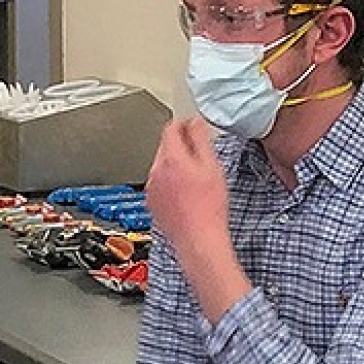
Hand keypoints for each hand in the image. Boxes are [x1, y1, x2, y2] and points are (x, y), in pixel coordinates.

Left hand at [145, 118, 248, 321]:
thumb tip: (194, 123)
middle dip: (181, 147)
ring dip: (176, 166)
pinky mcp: (152, 203)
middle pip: (165, 147)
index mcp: (170, 159)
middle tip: (200, 157)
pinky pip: (159, 184)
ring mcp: (151, 188)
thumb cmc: (208, 208)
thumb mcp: (212, 166)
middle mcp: (156, 172)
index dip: (183, 124)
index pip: (170, 128)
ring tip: (196, 181)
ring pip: (162, 166)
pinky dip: (171, 184)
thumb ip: (201, 139)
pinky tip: (187, 195)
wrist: (199, 240)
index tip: (192, 126)